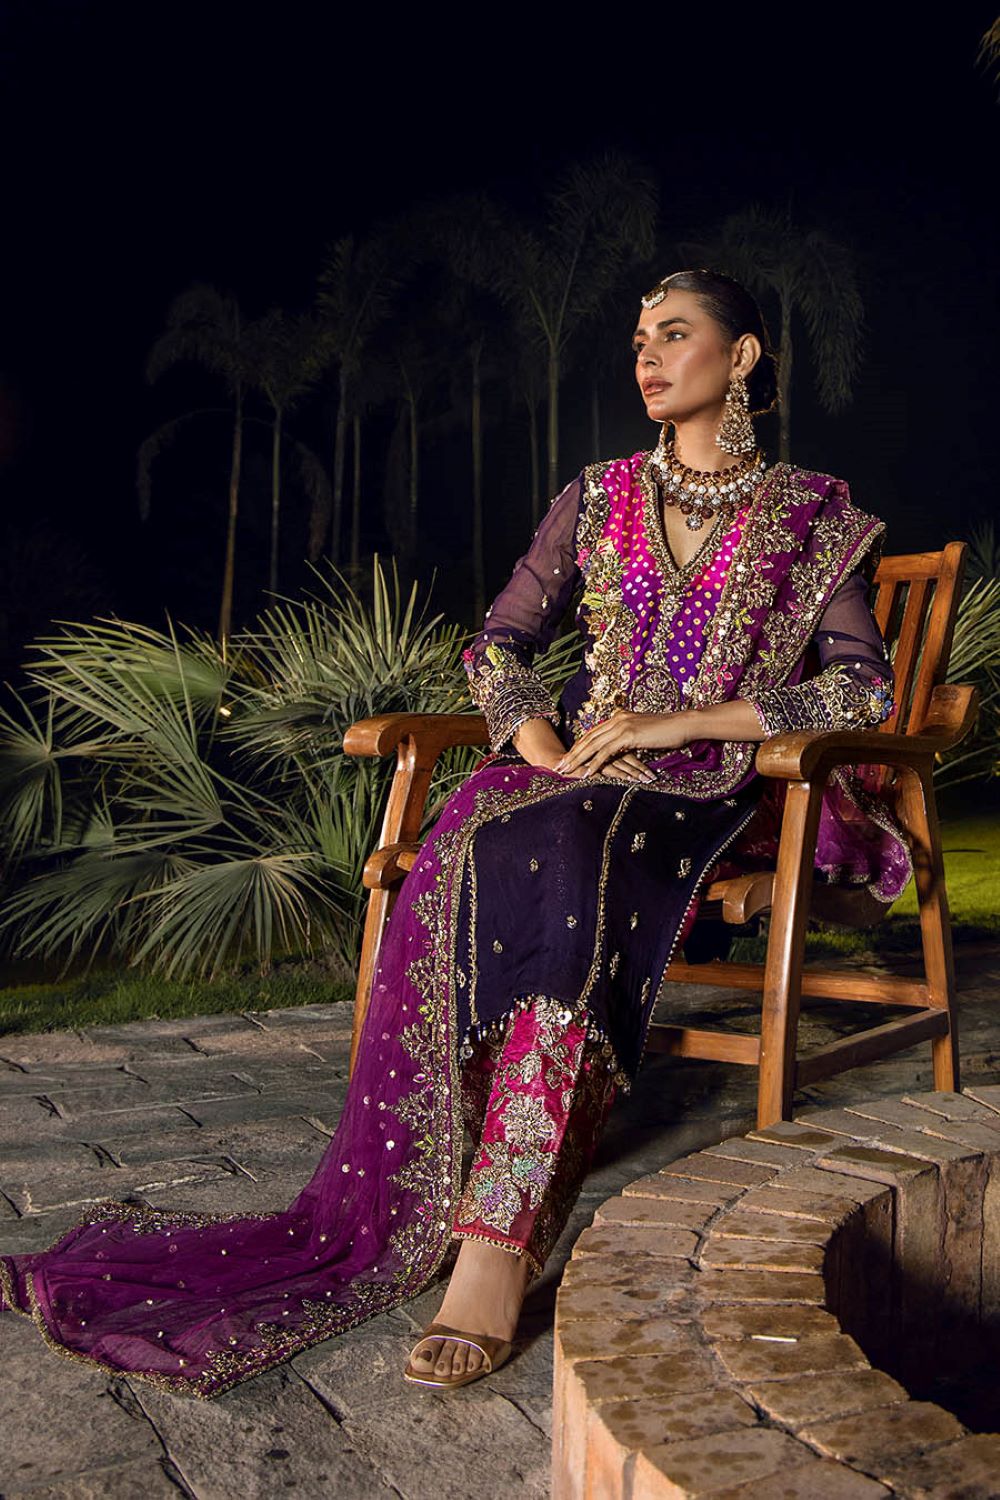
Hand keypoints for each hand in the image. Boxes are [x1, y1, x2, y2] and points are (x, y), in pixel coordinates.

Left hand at [554, 709, 692, 778]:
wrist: (683, 724)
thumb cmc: (667, 731)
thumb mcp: (643, 733)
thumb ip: (630, 737)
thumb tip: (623, 747)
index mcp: (618, 717)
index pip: (593, 733)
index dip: (579, 746)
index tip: (568, 757)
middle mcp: (616, 719)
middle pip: (588, 738)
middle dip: (572, 753)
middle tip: (559, 765)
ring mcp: (621, 725)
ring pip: (593, 744)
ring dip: (577, 759)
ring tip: (566, 771)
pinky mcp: (628, 735)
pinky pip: (606, 752)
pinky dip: (594, 763)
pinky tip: (586, 773)